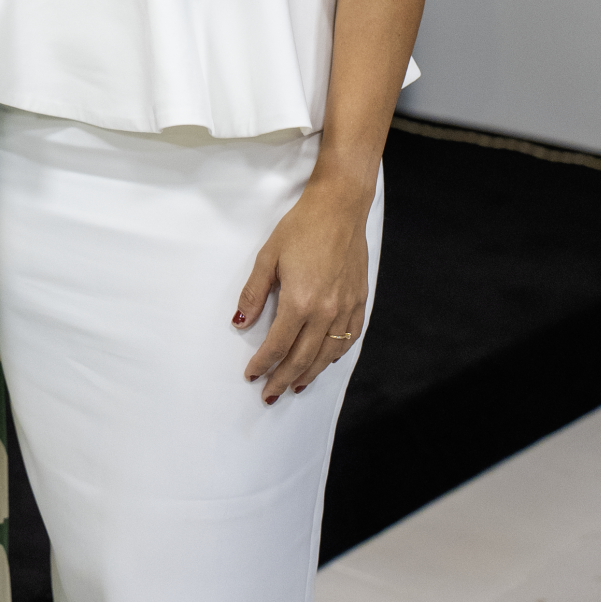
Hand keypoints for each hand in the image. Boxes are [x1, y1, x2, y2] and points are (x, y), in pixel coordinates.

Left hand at [232, 180, 369, 403]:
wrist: (339, 208)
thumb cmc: (301, 228)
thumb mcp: (268, 256)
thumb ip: (254, 293)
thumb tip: (240, 322)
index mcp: (300, 302)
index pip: (277, 345)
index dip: (263, 364)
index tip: (251, 375)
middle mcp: (325, 312)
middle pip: (302, 358)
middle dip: (283, 379)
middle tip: (270, 394)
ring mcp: (346, 309)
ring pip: (327, 355)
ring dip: (309, 374)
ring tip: (295, 385)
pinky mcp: (360, 302)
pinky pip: (349, 339)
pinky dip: (336, 355)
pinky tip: (326, 360)